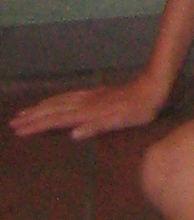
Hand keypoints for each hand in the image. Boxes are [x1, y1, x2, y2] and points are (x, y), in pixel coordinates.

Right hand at [11, 70, 167, 142]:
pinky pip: (70, 96)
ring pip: (60, 101)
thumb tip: (73, 134)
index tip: (18, 130)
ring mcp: (91, 96)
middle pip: (53, 110)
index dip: (37, 125)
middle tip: (13, 122)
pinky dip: (57, 100)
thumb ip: (97, 127)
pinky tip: (55, 101)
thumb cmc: (140, 109)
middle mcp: (86, 103)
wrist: (154, 84)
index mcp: (88, 112)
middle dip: (33, 117)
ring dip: (42, 107)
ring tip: (27, 111)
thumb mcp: (122, 121)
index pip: (56, 119)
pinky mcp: (98, 93)